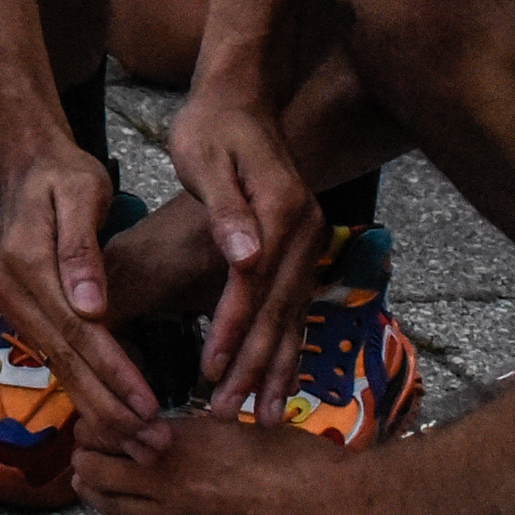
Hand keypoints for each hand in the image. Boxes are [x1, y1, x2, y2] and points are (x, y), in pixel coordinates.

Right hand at [0, 131, 158, 438]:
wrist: (26, 164)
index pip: (80, 332)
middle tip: (153, 446)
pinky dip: (88, 391)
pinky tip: (116, 417)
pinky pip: (59, 359)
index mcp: (27, 265)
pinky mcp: (26, 312)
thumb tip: (92, 306)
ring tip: (143, 445)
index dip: (116, 373)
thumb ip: (81, 248)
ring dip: (102, 411)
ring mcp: (15, 306)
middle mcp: (13, 293)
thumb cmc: (62, 173)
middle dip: (112, 409)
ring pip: (62, 369)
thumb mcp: (79, 193)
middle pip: (68, 362)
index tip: (151, 407)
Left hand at [73, 410, 375, 514]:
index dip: (98, 425)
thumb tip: (197, 427)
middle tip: (87, 453)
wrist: (343, 514)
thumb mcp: (253, 429)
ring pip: (114, 505)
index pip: (118, 426)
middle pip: (101, 467)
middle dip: (87, 458)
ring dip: (95, 493)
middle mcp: (178, 475)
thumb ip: (216, 430)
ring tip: (87, 483)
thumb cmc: (308, 465)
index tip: (96, 423)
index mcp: (191, 436)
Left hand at [166, 90, 327, 423]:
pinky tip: (279, 383)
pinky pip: (297, 308)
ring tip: (259, 418)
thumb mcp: (206, 157)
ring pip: (293, 316)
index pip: (253, 284)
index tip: (210, 370)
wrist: (242, 97)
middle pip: (279, 310)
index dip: (232, 330)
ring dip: (275, 368)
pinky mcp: (302, 249)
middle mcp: (303, 231)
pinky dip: (288, 348)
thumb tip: (247, 258)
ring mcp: (309, 241)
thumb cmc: (212, 126)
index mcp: (278, 211)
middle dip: (253, 366)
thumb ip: (225, 209)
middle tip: (230, 414)